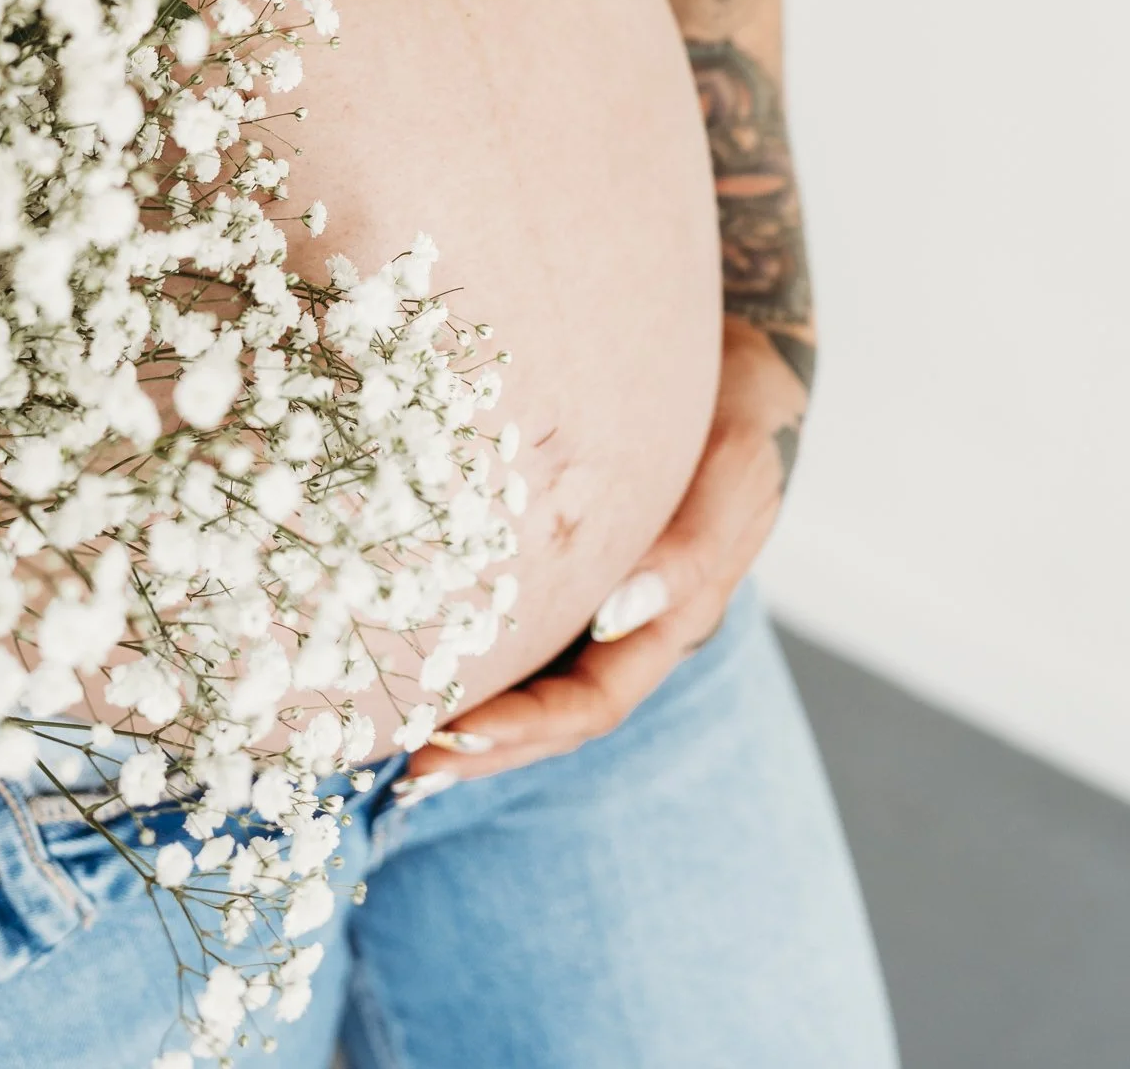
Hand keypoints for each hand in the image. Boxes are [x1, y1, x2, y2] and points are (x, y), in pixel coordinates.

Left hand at [400, 319, 808, 789]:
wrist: (740, 366)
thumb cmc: (737, 414)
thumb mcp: (732, 469)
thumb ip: (690, 545)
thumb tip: (617, 615)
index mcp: (674, 620)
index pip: (594, 702)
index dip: (527, 728)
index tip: (457, 735)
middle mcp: (630, 626)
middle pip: (552, 713)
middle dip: (482, 746)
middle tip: (404, 763)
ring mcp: (598, 599)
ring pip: (530, 678)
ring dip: (468, 714)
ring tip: (389, 738)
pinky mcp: (568, 560)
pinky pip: (516, 621)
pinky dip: (470, 648)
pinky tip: (408, 646)